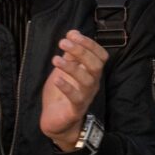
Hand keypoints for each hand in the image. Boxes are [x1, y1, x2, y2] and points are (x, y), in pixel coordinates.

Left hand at [40, 30, 109, 149]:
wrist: (56, 121)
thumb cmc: (62, 94)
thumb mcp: (65, 70)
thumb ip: (70, 54)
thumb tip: (73, 32)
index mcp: (91, 72)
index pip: (100, 55)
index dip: (89, 43)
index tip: (72, 34)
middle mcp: (92, 83)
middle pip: (95, 65)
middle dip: (81, 51)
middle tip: (63, 43)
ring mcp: (85, 97)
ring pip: (87, 80)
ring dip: (71, 68)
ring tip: (55, 59)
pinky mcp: (75, 109)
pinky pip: (76, 98)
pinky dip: (67, 88)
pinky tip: (57, 80)